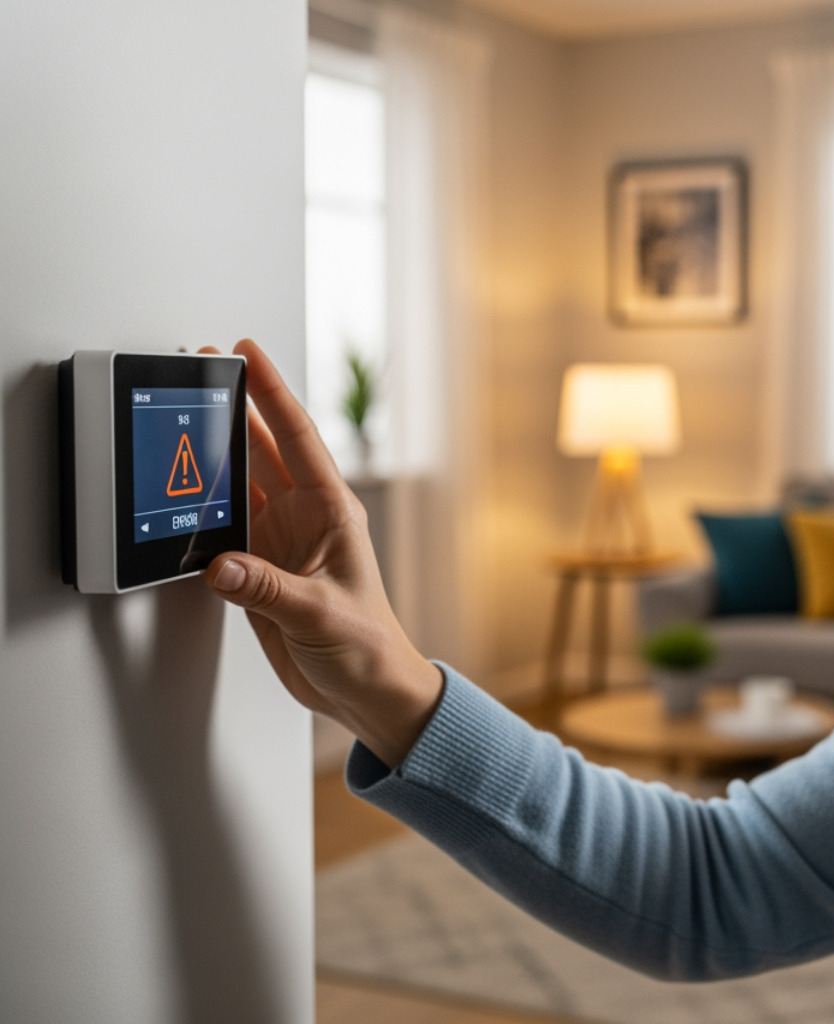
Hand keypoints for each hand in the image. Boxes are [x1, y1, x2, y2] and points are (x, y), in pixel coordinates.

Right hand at [202, 339, 442, 766]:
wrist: (366, 693)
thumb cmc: (368, 649)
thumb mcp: (321, 615)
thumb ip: (269, 590)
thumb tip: (221, 565)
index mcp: (333, 512)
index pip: (298, 439)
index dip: (272, 393)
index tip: (246, 353)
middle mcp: (306, 519)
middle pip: (264, 450)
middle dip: (234, 408)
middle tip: (203, 366)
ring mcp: (280, 543)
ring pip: (241, 484)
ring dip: (215, 453)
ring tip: (184, 415)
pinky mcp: (260, 570)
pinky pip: (224, 528)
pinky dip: (201, 510)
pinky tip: (180, 492)